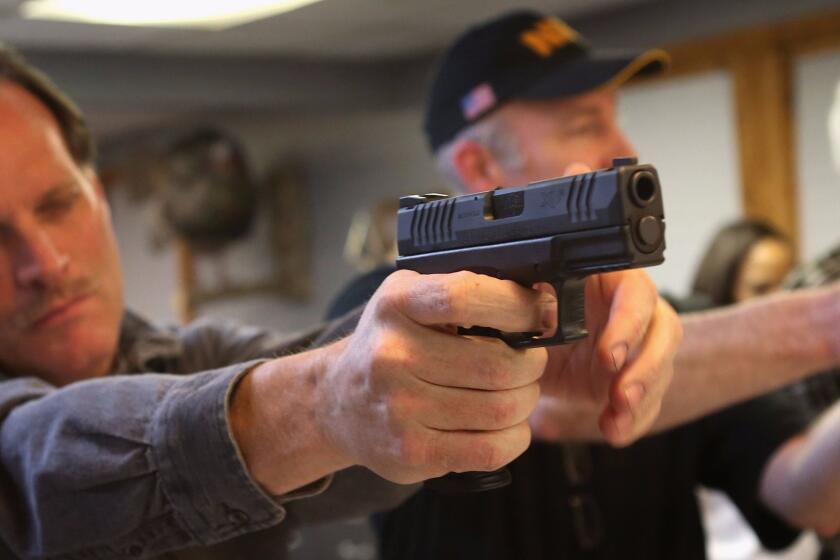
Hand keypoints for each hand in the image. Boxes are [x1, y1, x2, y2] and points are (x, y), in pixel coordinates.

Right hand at [315, 269, 550, 483]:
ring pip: (502, 409)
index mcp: (397, 304)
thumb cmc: (388, 344)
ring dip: (526, 401)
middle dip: (531, 364)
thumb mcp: (408, 298)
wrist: (337, 400)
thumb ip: (461, 292)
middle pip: (499, 365)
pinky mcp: (412, 452)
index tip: (540, 314)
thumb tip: (537, 299)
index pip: (466, 297)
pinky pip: (490, 450)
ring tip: (517, 392)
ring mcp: (400, 408)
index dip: (517, 306)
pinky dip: (514, 437)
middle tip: (530, 362)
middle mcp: (393, 355)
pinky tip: (507, 425)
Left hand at [538, 271, 681, 445]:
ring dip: (643, 399)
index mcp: (610, 280)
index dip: (629, 324)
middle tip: (621, 395)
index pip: (637, 293)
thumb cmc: (528, 317)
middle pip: (664, 331)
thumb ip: (539, 300)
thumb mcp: (528, 307)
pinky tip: (615, 430)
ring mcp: (640, 345)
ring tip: (616, 420)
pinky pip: (650, 401)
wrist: (521, 352)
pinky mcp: (636, 379)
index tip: (608, 356)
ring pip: (662, 369)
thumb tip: (544, 302)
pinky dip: (634, 420)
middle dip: (646, 367)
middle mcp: (634, 309)